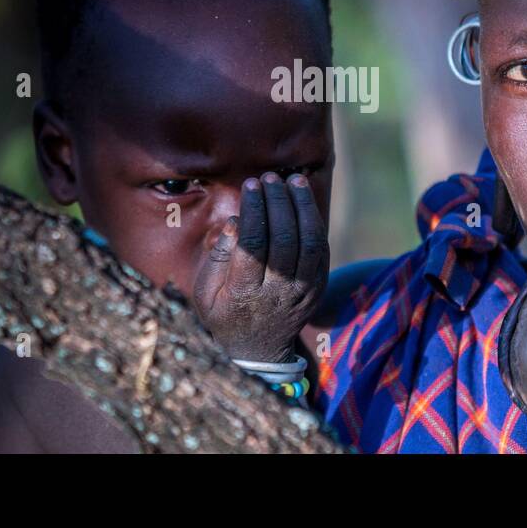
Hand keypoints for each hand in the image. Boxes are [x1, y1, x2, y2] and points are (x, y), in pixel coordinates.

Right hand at [193, 172, 328, 362]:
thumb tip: (234, 222)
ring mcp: (302, 291)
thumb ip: (217, 258)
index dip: (254, 210)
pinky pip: (321, 249)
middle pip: (285, 240)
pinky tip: (304, 199)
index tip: (251, 185)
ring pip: (309, 242)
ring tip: (293, 180)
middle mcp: (278, 292)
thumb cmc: (225, 313)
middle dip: (279, 202)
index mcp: (245, 293)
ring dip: (303, 206)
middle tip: (270, 178)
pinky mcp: (318, 287)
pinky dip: (314, 220)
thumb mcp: (205, 294)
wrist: (259, 349)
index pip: (254, 245)